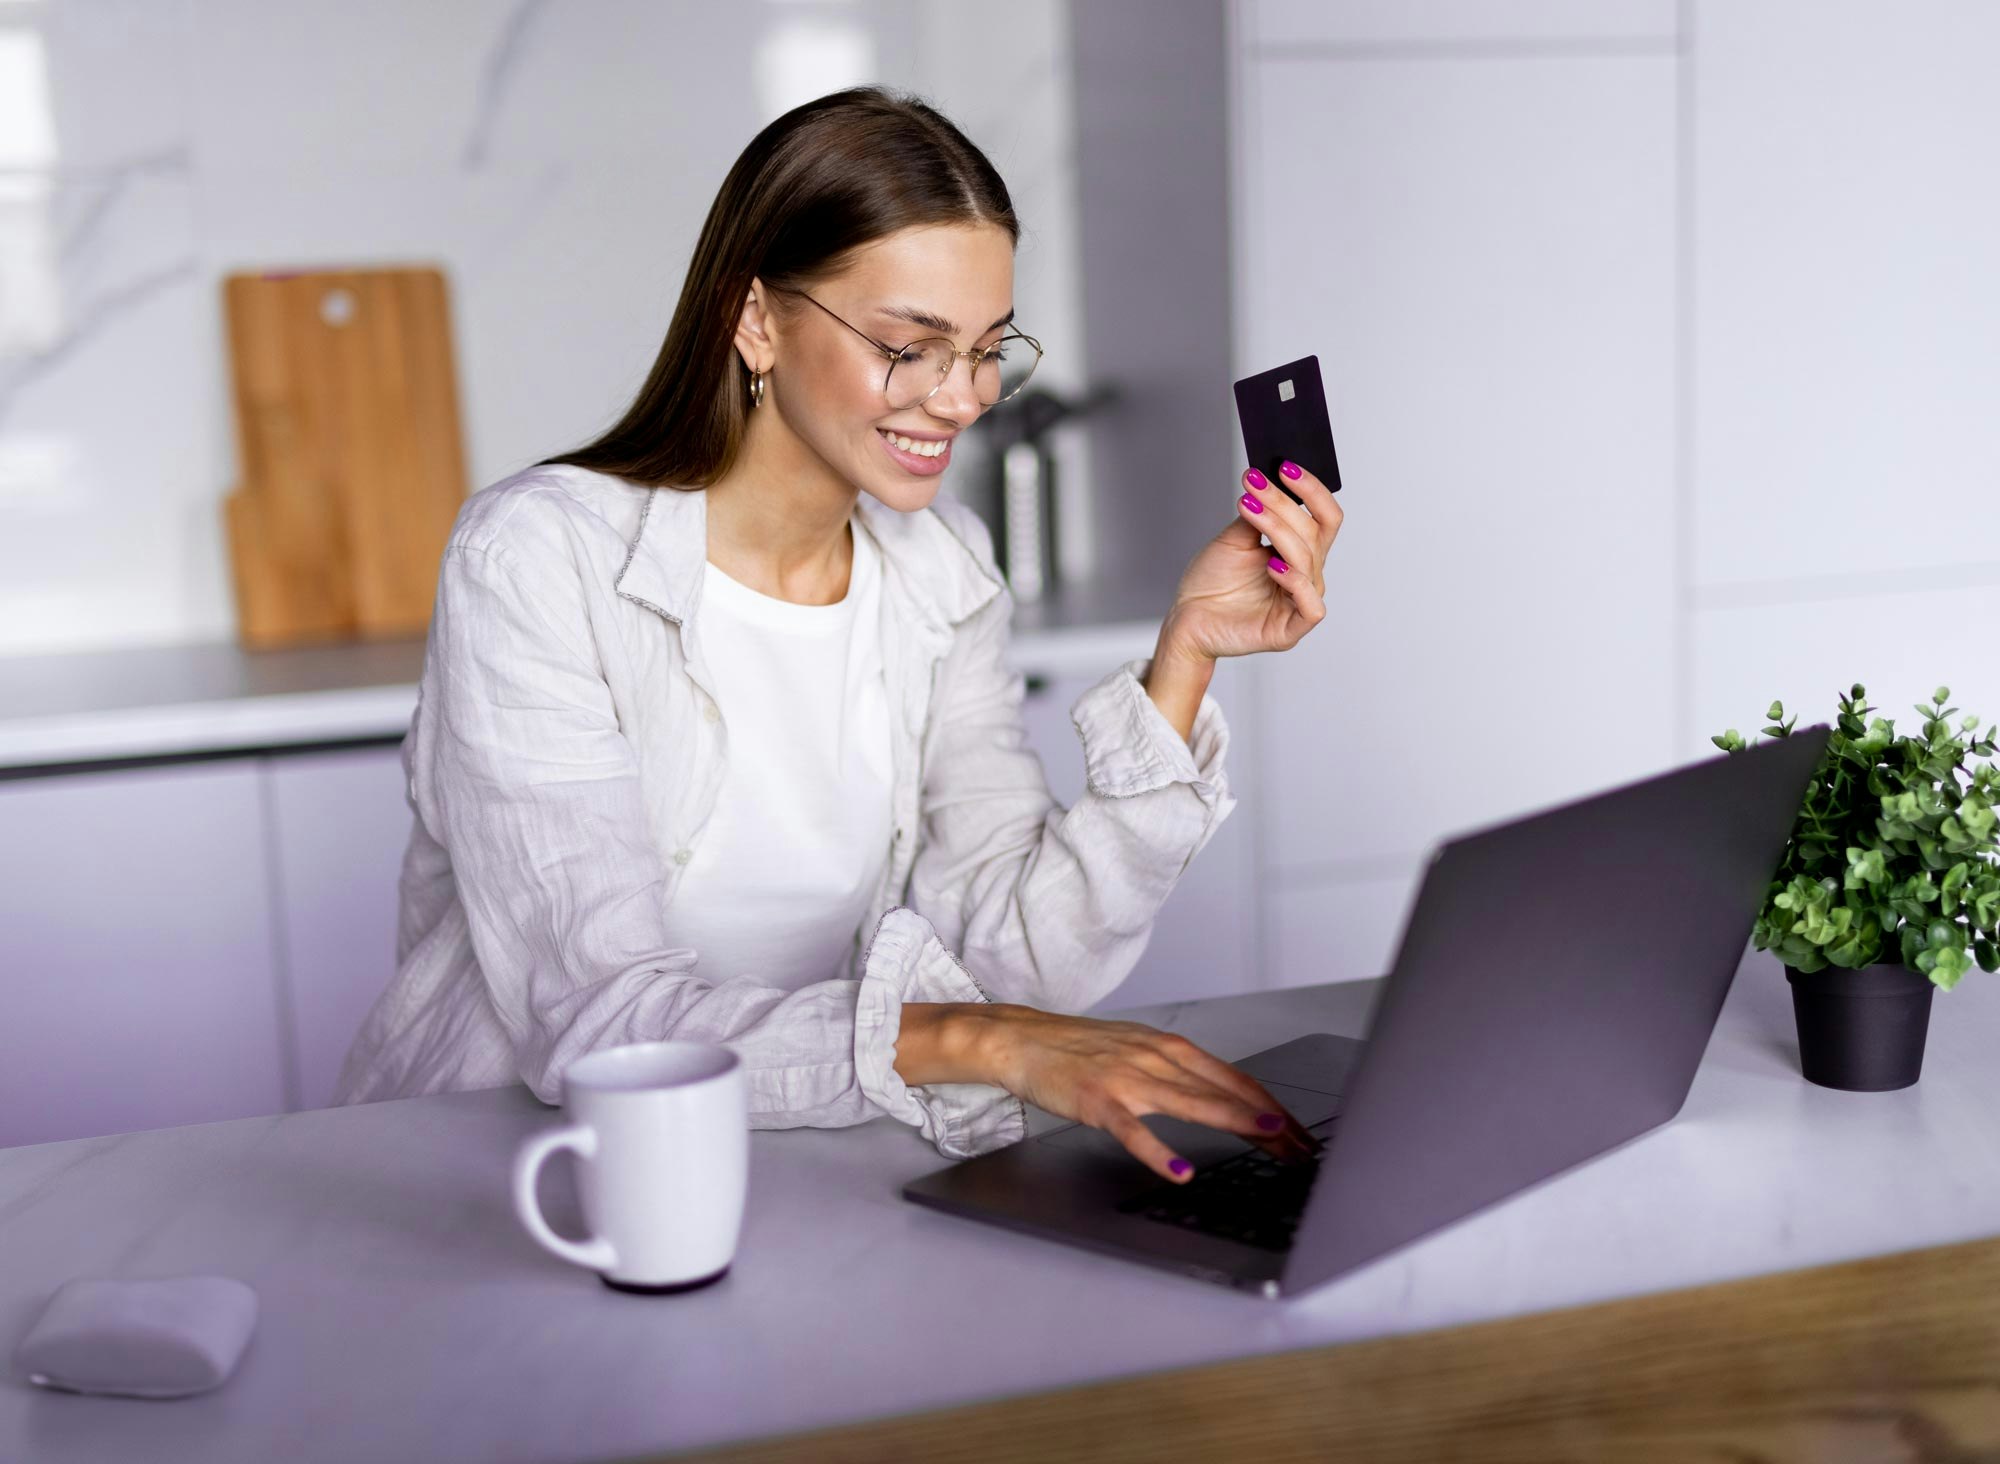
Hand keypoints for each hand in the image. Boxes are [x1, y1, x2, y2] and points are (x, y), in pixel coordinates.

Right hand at [967, 1004, 1322, 1183]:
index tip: (1299, 1133)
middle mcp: (1157, 1059)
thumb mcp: (1140, 1051)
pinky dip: (1159, 1152)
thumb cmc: (1081, 1050)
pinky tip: (1180, 1172)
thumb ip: (1179, 1073)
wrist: (1024, 1038)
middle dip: (1270, 1121)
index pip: (1236, 1080)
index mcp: (1171, 1049)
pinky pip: (1134, 1131)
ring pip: (1191, 1102)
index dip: (1272, 1107)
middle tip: (1303, 1149)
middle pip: (1225, 1092)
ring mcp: (1129, 1079)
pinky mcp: (1099, 1101)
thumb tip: (1221, 1098)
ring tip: (1268, 1138)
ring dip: (1234, 1120)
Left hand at [1159, 460, 1342, 663]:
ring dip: (1278, 528)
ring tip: (1249, 510)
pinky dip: (1295, 581)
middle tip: (1253, 484)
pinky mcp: (1290, 630)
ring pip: (1307, 559)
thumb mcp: (1235, 538)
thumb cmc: (1212, 581)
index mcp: (1299, 552)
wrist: (1187, 617)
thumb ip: (1259, 514)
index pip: (1324, 517)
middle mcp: (1305, 575)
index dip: (1312, 490)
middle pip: (1314, 533)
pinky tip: (1272, 564)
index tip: (1284, 466)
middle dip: (1283, 504)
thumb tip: (1270, 479)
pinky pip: (1311, 606)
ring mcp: (1299, 602)